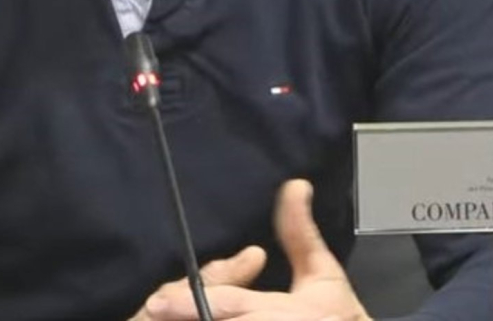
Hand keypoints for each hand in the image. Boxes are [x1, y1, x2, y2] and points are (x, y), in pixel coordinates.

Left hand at [143, 179, 371, 320]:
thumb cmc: (340, 318)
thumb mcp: (323, 277)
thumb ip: (301, 234)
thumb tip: (295, 185)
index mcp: (288, 312)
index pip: (229, 305)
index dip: (190, 303)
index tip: (158, 302)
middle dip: (186, 315)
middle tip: (153, 312)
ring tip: (162, 320)